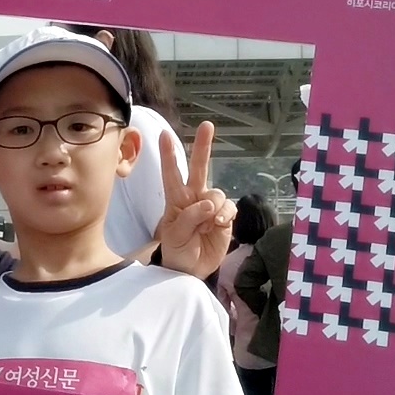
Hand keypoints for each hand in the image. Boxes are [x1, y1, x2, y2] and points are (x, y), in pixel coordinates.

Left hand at [155, 122, 234, 279]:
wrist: (192, 269)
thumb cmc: (178, 250)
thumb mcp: (175, 235)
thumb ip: (190, 217)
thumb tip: (210, 204)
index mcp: (176, 199)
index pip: (171, 173)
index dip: (169, 155)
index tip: (164, 134)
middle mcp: (194, 197)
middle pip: (199, 168)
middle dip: (203, 146)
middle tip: (207, 125)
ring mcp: (211, 205)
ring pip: (217, 193)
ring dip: (214, 208)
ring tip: (207, 226)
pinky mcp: (225, 216)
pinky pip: (229, 206)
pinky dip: (226, 214)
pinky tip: (220, 224)